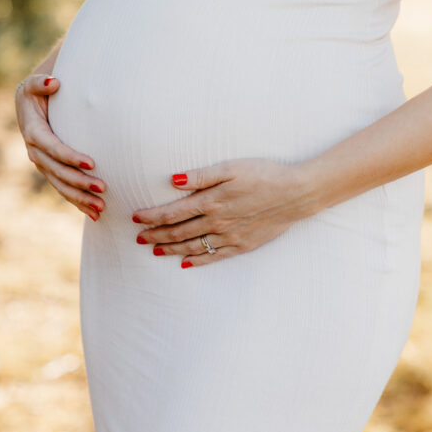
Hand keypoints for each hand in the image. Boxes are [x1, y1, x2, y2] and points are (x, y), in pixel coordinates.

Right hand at [15, 74, 106, 220]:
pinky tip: (95, 214)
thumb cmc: (37, 91)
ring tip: (102, 206)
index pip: (53, 148)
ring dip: (80, 197)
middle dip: (80, 182)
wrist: (29, 105)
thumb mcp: (34, 84)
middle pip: (59, 172)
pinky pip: (64, 189)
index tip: (91, 163)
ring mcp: (42, 164)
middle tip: (103, 188)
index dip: (70, 157)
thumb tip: (54, 83)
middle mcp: (36, 152)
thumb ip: (41, 83)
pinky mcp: (50, 171)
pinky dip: (78, 202)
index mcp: (33, 133)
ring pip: (61, 185)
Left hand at [131, 157, 309, 267]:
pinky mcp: (241, 245)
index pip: (173, 212)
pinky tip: (186, 263)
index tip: (136, 219)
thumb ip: (200, 176)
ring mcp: (229, 236)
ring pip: (193, 246)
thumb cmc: (263, 174)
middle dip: (156, 235)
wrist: (295, 194)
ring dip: (172, 249)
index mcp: (211, 201)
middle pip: (179, 231)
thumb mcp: (230, 167)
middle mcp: (216, 222)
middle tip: (139, 239)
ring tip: (155, 251)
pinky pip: (214, 257)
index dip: (152, 216)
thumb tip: (172, 180)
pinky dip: (198, 261)